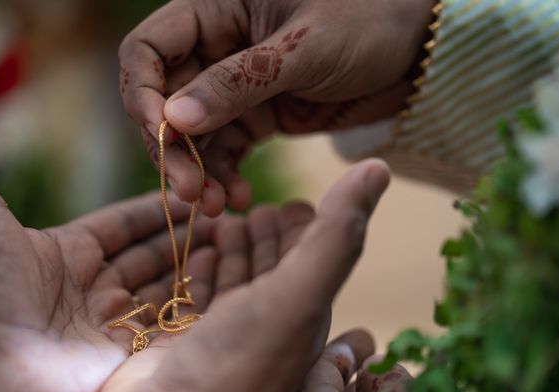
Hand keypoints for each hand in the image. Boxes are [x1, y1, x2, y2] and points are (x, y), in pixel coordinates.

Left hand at [0, 97, 215, 391]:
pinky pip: (174, 326)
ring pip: (168, 289)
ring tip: (236, 241)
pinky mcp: (132, 361)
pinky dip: (201, 304)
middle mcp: (93, 291)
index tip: (190, 190)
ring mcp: (115, 328)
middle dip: (186, 236)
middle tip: (226, 214)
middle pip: (151, 257)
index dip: (155, 208)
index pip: (121, 225)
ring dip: (199, 267)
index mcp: (64, 256)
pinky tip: (228, 279)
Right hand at [85, 159, 389, 391]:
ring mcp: (219, 333)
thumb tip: (378, 167)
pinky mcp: (180, 339)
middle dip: (263, 235)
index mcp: (299, 311)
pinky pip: (193, 297)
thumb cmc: (239, 363)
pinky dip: (195, 271)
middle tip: (256, 204)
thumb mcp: (299, 292)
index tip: (296, 200)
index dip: (306, 227)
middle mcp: (262, 322)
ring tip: (223, 220)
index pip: (307, 259)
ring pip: (229, 281)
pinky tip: (193, 253)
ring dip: (229, 249)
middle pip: (267, 268)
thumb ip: (336, 233)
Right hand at [119, 0, 433, 215]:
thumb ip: (238, 82)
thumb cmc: (370, 20)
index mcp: (216, 10)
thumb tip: (172, 120)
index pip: (148, 50)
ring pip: (192, 135)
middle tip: (187, 190)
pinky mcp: (257, 117)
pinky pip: (225, 151)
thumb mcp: (304, 48)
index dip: (141, 93)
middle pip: (163, 101)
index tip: (159, 133)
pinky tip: (234, 197)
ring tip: (212, 205)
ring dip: (196, 172)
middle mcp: (216, 48)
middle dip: (171, 148)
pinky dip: (224, 176)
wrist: (418, 51)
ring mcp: (235, 87)